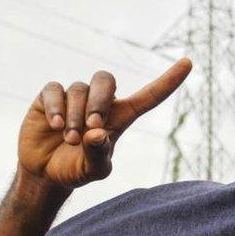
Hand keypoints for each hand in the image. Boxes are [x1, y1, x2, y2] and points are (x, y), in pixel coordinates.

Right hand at [17, 58, 192, 188]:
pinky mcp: (50, 97)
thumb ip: (98, 154)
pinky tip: (56, 125)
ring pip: (79, 89)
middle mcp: (99, 103)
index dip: (168, 80)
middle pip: (106, 80)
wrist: (46, 173)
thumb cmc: (76, 170)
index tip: (188, 63)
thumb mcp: (93, 170)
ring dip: (75, 115)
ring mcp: (75, 97)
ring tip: (70, 138)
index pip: (149, 96)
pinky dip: (55, 106)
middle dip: (99, 101)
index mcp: (120, 118)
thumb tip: (97, 133)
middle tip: (91, 128)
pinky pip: (55, 89)